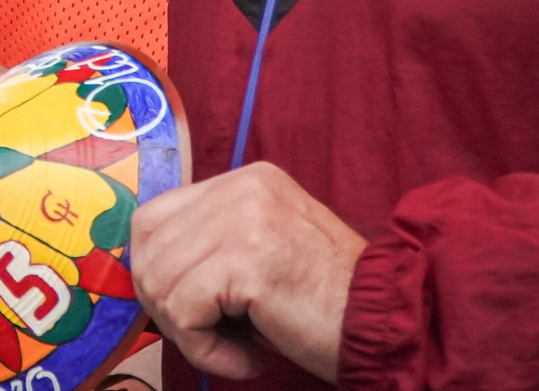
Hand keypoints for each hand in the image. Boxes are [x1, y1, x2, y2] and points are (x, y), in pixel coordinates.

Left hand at [128, 163, 364, 382]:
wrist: (392, 325)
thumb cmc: (326, 304)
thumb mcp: (263, 251)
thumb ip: (211, 244)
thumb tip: (146, 272)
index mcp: (245, 180)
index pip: (154, 217)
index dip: (155, 272)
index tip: (187, 310)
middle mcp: (242, 187)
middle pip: (148, 247)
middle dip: (166, 305)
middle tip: (211, 335)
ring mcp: (244, 218)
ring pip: (159, 281)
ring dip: (188, 332)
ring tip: (236, 347)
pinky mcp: (247, 260)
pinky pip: (184, 312)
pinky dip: (205, 349)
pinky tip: (247, 358)